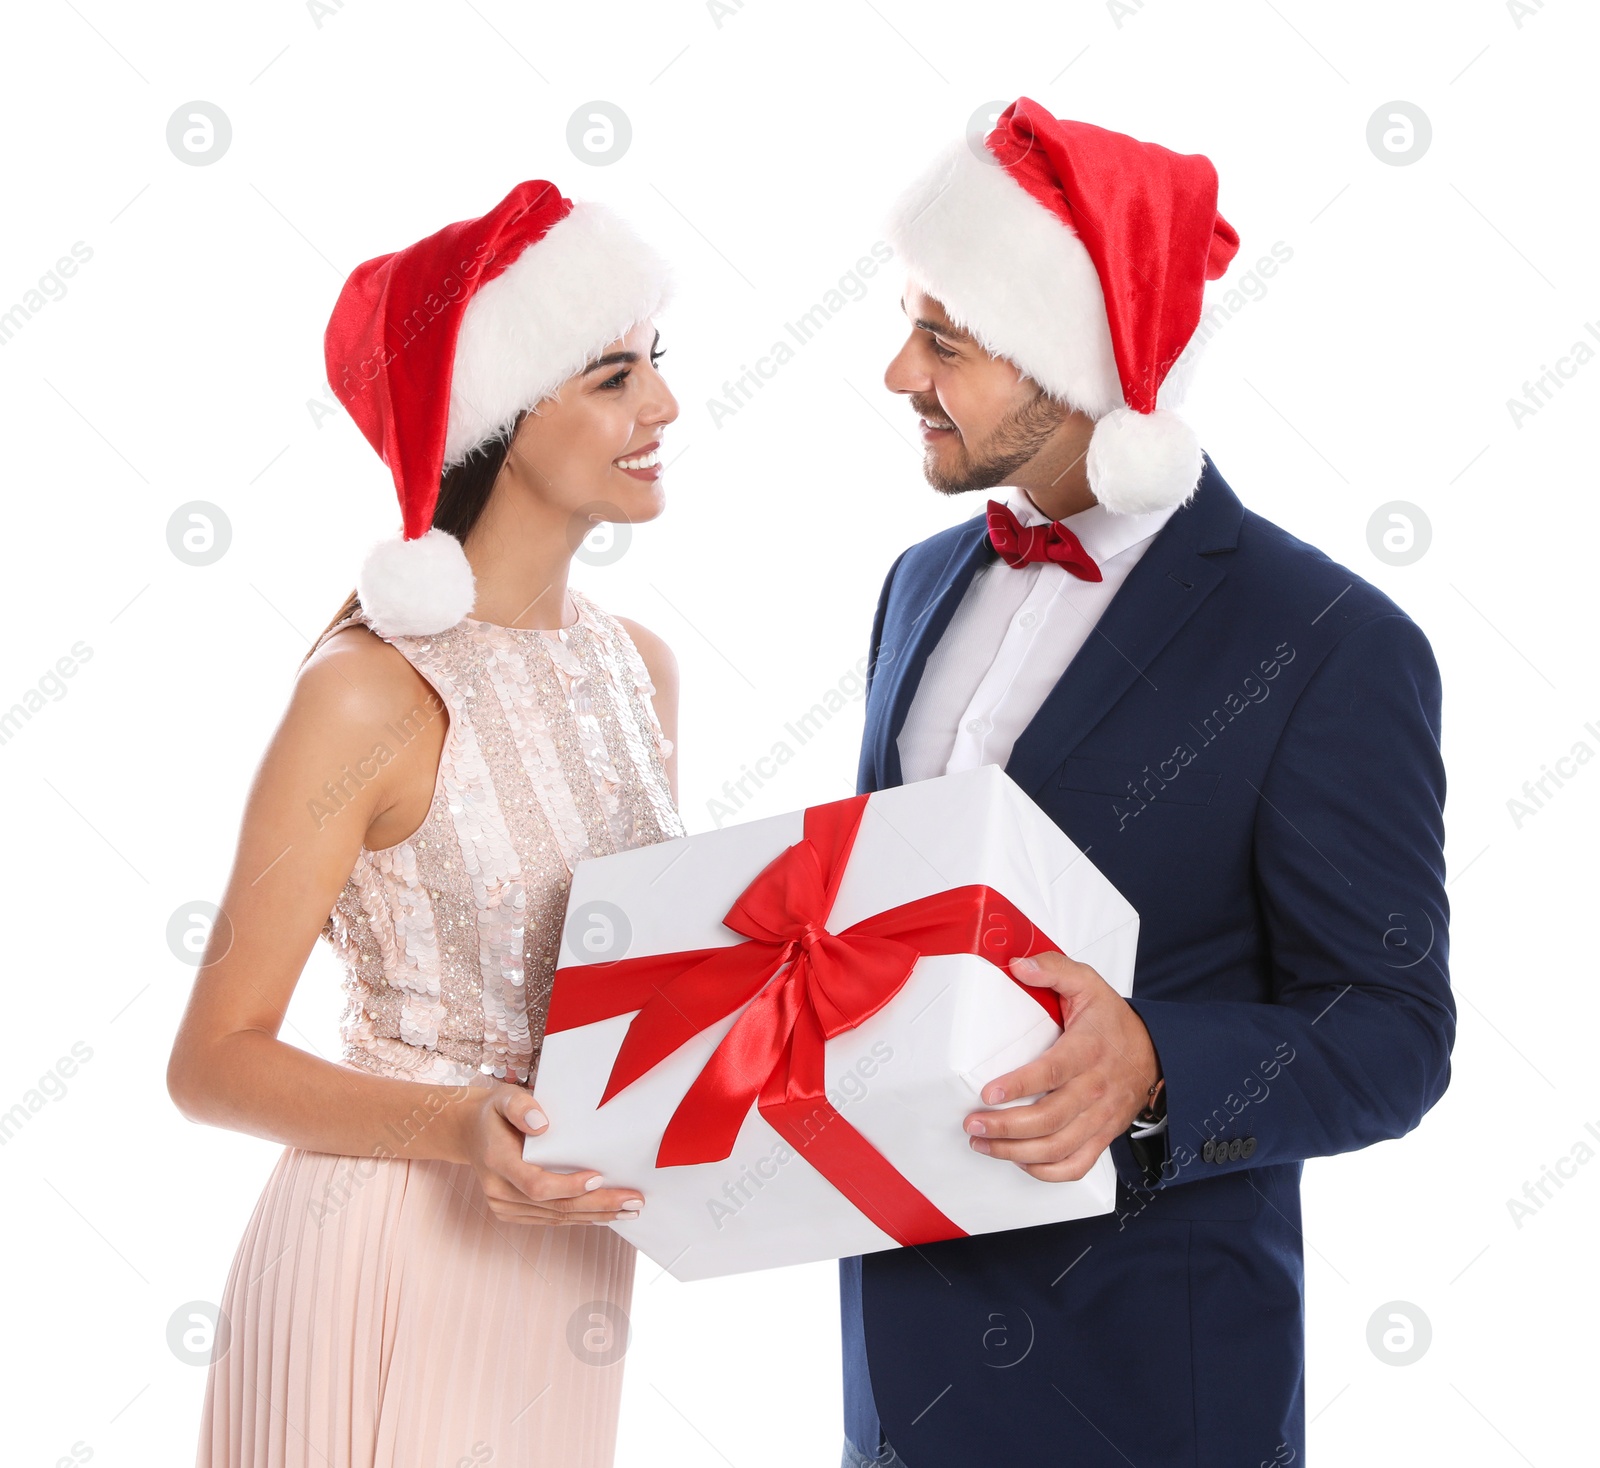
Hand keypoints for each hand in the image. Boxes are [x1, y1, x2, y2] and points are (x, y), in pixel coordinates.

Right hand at [455, 1081, 644, 1225]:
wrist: (470, 1132)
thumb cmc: (496, 1113)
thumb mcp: (504, 1098)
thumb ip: (521, 1106)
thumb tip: (541, 1124)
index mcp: (497, 1161)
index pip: (535, 1184)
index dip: (568, 1185)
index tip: (598, 1177)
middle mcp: (499, 1190)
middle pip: (553, 1206)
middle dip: (597, 1205)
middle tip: (633, 1202)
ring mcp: (505, 1206)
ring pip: (556, 1217)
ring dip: (595, 1215)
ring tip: (629, 1210)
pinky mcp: (513, 1213)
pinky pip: (551, 1219)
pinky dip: (580, 1217)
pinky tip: (605, 1214)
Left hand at [964, 951, 1160, 1181]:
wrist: (1156, 1054)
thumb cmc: (1113, 1022)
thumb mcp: (1088, 984)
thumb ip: (1054, 968)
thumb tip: (1019, 965)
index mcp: (1087, 1051)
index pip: (1052, 1073)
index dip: (1019, 1085)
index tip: (988, 1093)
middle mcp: (1094, 1090)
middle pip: (1049, 1119)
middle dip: (1005, 1127)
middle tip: (972, 1123)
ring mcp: (1099, 1118)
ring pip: (1057, 1148)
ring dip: (1015, 1152)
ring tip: (982, 1143)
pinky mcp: (1101, 1137)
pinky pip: (1075, 1166)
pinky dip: (1045, 1171)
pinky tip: (1018, 1160)